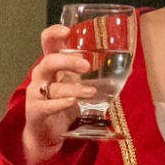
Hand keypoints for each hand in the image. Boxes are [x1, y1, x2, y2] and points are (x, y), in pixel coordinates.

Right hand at [20, 25, 94, 164]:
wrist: (47, 134)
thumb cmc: (64, 104)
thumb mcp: (79, 85)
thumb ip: (96, 75)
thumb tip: (129, 67)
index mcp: (52, 65)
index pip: (48, 42)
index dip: (54, 34)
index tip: (67, 31)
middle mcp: (41, 76)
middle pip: (49, 61)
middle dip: (68, 62)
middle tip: (86, 66)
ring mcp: (36, 94)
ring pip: (53, 86)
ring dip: (73, 88)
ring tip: (91, 92)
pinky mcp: (36, 111)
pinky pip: (47, 105)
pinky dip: (60, 103)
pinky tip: (71, 102)